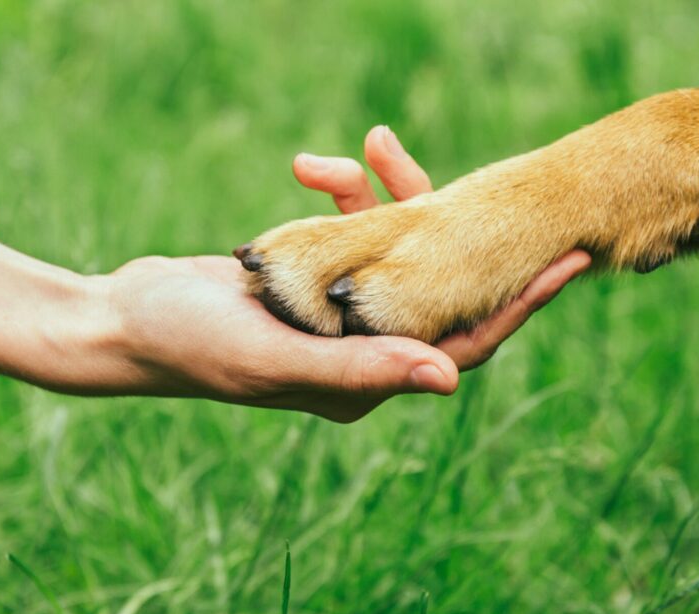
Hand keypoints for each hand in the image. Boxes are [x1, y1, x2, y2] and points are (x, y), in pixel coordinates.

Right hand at [91, 127, 589, 420]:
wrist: (126, 320)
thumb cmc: (192, 345)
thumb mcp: (278, 356)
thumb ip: (363, 367)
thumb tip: (453, 379)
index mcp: (366, 381)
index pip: (466, 343)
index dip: (520, 303)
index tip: (572, 259)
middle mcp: (360, 351)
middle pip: (438, 288)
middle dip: (457, 229)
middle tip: (495, 182)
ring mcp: (335, 314)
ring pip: (394, 250)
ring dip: (385, 197)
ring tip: (367, 146)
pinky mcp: (311, 280)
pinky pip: (350, 233)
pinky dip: (340, 197)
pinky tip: (313, 168)